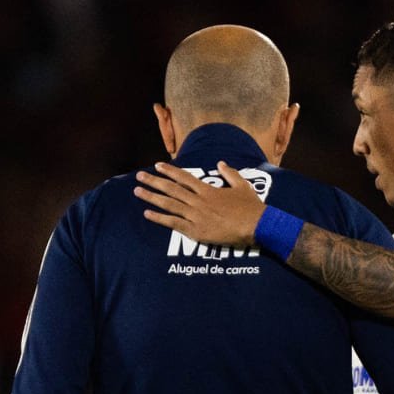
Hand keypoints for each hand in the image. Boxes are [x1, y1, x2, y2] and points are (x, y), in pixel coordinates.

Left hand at [133, 160, 265, 245]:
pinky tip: (147, 214)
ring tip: (137, 192)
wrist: (256, 226)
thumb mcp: (242, 186)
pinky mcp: (196, 231)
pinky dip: (159, 218)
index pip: (184, 177)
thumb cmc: (251, 207)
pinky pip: (173, 223)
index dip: (169, 171)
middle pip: (171, 189)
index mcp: (208, 190)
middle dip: (154, 182)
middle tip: (139, 176)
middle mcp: (198, 201)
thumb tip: (221, 163)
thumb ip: (230, 174)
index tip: (157, 165)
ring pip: (169, 204)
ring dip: (152, 197)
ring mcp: (196, 216)